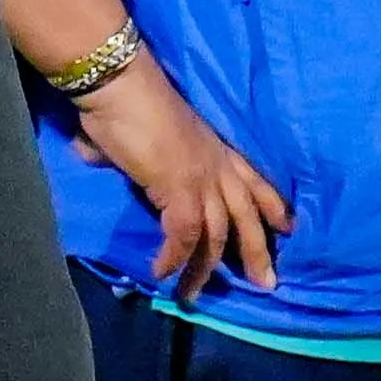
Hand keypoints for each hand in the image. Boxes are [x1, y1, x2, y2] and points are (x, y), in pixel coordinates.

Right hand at [65, 61, 291, 295]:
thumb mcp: (143, 135)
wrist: (121, 85)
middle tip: (266, 284)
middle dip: (257, 252)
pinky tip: (162, 273)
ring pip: (218, 234)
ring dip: (205, 269)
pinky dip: (174, 258)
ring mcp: (201, 178)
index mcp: (214, 149)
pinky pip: (184, 236)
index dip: (272, 206)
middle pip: (247, 215)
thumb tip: (92, 153)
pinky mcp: (180, 190)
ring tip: (193, 295)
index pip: (254, 181)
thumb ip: (128, 154)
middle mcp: (216, 165)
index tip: (287, 228)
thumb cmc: (126, 102)